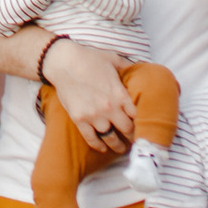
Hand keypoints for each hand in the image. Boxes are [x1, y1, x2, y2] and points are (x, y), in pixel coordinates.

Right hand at [42, 38, 135, 153]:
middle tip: (135, 139)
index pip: (138, 115)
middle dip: (133, 135)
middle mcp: (108, 108)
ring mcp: (93, 115)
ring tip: (121, 148)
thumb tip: (140, 68)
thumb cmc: (89, 58)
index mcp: (119, 94)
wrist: (63, 62)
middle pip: (127, 130)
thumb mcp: (113, 59)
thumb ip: (127, 67)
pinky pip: (91, 138)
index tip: (144, 125)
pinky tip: (103, 148)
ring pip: (111, 138)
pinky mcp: (79, 119)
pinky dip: (98, 145)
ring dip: (117, 145)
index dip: (143, 121)